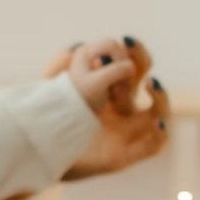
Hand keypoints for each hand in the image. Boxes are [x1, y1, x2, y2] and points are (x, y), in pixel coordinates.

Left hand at [44, 38, 170, 180]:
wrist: (38, 158)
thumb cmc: (46, 126)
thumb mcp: (45, 92)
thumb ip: (58, 68)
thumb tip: (76, 45)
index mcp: (105, 93)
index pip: (127, 67)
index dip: (132, 53)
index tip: (125, 41)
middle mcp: (120, 111)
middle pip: (143, 83)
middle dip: (143, 64)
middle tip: (132, 53)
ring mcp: (124, 133)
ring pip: (156, 115)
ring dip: (161, 98)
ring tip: (150, 83)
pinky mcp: (122, 156)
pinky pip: (152, 146)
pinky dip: (160, 133)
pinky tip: (156, 120)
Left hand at [62, 38, 138, 113]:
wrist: (73, 111)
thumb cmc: (81, 97)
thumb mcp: (97, 84)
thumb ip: (115, 71)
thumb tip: (131, 65)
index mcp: (87, 51)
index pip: (112, 44)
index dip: (120, 59)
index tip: (118, 77)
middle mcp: (94, 54)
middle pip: (121, 53)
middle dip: (124, 71)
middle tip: (117, 88)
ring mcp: (102, 64)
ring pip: (125, 65)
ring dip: (125, 79)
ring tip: (115, 92)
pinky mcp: (109, 74)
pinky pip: (124, 74)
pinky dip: (123, 84)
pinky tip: (114, 94)